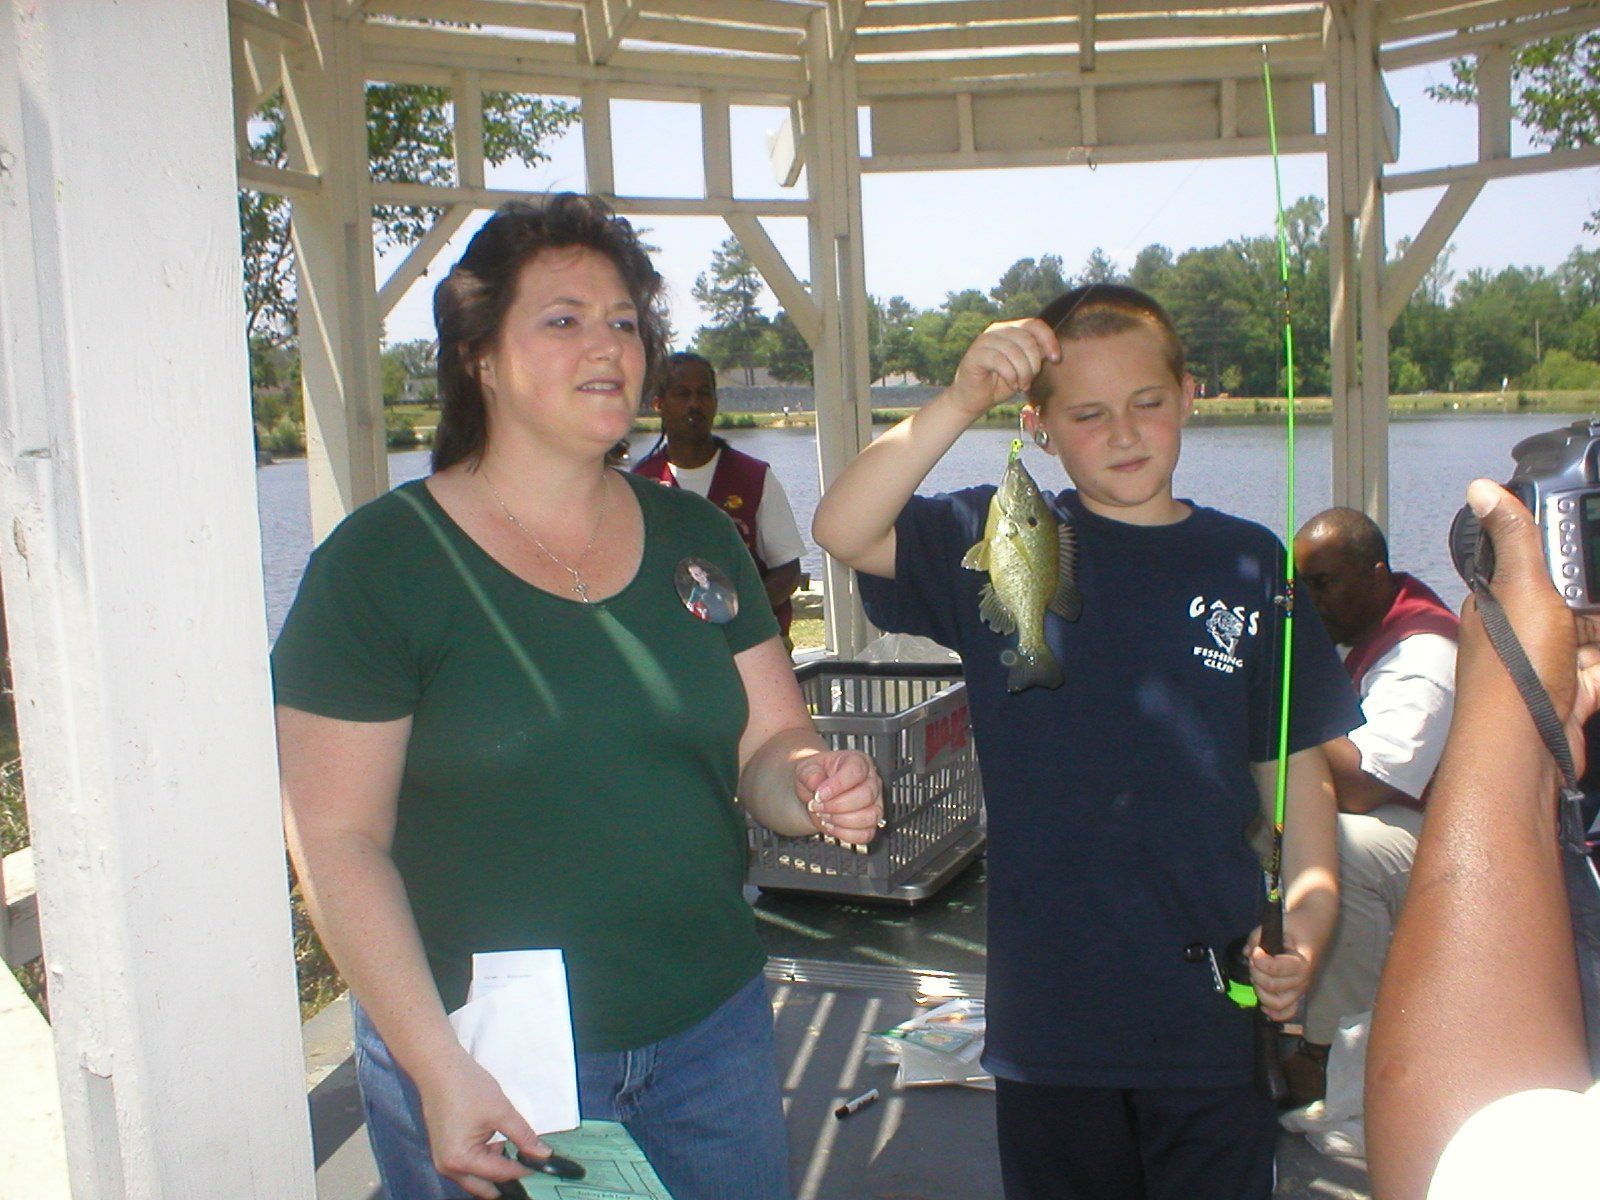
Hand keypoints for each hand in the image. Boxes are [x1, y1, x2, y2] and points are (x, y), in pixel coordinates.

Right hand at [415, 1051, 546, 1198]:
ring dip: (496, 1170)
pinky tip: (500, 1147)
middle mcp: (448, 1168)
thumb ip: (524, 1136)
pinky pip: (469, 1167)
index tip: (543, 1164)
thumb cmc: (466, 1087)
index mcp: (460, 1161)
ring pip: (477, 1179)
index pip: (501, 1175)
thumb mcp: (501, 1111)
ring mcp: (444, 1161)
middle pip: (485, 1187)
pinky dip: (485, 1162)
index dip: (525, 1170)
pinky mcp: (445, 1152)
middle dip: (508, 1180)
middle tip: (531, 1167)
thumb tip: (543, 1154)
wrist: (439, 1067)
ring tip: (519, 1155)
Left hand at [795, 749, 882, 843]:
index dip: (837, 785)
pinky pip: (866, 834)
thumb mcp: (806, 768)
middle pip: (866, 796)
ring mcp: (874, 803)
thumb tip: (817, 782)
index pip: (856, 772)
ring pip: (869, 817)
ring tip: (825, 815)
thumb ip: (810, 773)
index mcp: (858, 762)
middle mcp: (871, 781)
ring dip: (841, 821)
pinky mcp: (871, 823)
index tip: (820, 794)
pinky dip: (846, 834)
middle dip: (836, 805)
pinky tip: (832, 826)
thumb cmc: (815, 777)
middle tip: (818, 805)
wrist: (814, 794)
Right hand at [944, 319, 1060, 418]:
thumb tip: (1051, 349)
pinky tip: (1012, 384)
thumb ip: (1036, 355)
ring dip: (1023, 372)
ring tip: (1021, 385)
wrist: (974, 399)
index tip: (1055, 359)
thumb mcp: (1025, 367)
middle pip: (1026, 339)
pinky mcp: (974, 355)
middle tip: (1030, 381)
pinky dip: (1010, 375)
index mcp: (1010, 329)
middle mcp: (996, 330)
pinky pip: (999, 361)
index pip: (1034, 324)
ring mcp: (984, 341)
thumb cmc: (1000, 384)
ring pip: (1014, 350)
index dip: (1049, 340)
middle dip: (1033, 364)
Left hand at [1245, 924, 1313, 1022]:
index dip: (1259, 960)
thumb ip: (1257, 937)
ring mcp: (1300, 989)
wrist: (1315, 929)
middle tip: (1255, 958)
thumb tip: (1247, 952)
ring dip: (1260, 990)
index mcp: (1301, 962)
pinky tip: (1263, 1005)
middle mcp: (1303, 980)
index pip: (1274, 970)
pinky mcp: (1296, 993)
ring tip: (1258, 975)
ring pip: (1276, 1003)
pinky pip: (1287, 1012)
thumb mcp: (1278, 924)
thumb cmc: (1298, 926)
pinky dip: (1274, 1013)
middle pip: (1270, 986)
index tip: (1257, 950)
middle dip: (1255, 971)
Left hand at [1459, 479, 1599, 772]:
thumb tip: (1480, 485)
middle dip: (1592, 592)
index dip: (1569, 551)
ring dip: (1597, 629)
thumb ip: (1514, 539)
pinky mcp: (1573, 694)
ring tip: (1594, 629)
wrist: (1526, 744)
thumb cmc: (1518, 662)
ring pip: (1589, 632)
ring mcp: (1548, 664)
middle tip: (1593, 598)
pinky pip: (1597, 667)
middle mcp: (1520, 630)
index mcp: (1500, 600)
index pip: (1537, 562)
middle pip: (1571, 597)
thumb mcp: (1520, 587)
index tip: (1596, 529)